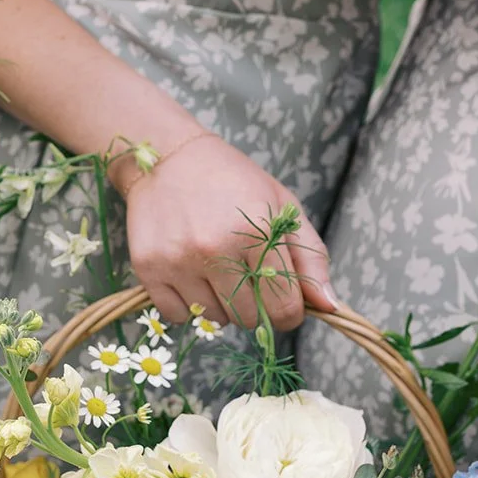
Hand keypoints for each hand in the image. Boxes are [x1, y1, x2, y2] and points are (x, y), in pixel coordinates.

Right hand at [122, 133, 336, 329]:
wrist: (169, 157)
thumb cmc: (233, 181)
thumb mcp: (283, 208)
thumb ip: (311, 258)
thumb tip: (329, 306)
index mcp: (258, 232)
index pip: (284, 308)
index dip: (289, 312)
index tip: (283, 302)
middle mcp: (216, 249)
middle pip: (250, 319)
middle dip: (255, 306)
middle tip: (246, 276)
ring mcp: (179, 261)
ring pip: (214, 320)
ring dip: (221, 304)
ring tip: (216, 268)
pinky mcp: (148, 268)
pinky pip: (178, 316)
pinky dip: (189, 306)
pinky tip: (191, 275)